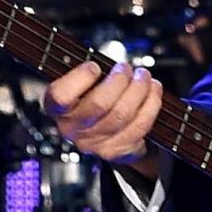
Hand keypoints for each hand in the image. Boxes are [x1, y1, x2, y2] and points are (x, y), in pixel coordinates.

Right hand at [43, 61, 163, 180]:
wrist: (104, 130)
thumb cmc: (93, 95)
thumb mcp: (84, 81)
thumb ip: (91, 71)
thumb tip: (111, 62)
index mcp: (58, 108)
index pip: (60, 95)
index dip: (81, 78)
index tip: (95, 67)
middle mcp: (72, 129)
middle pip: (99, 104)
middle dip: (120, 80)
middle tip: (127, 68)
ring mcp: (94, 143)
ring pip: (123, 114)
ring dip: (140, 89)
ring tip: (143, 76)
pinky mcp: (116, 150)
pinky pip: (140, 126)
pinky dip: (151, 104)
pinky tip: (153, 91)